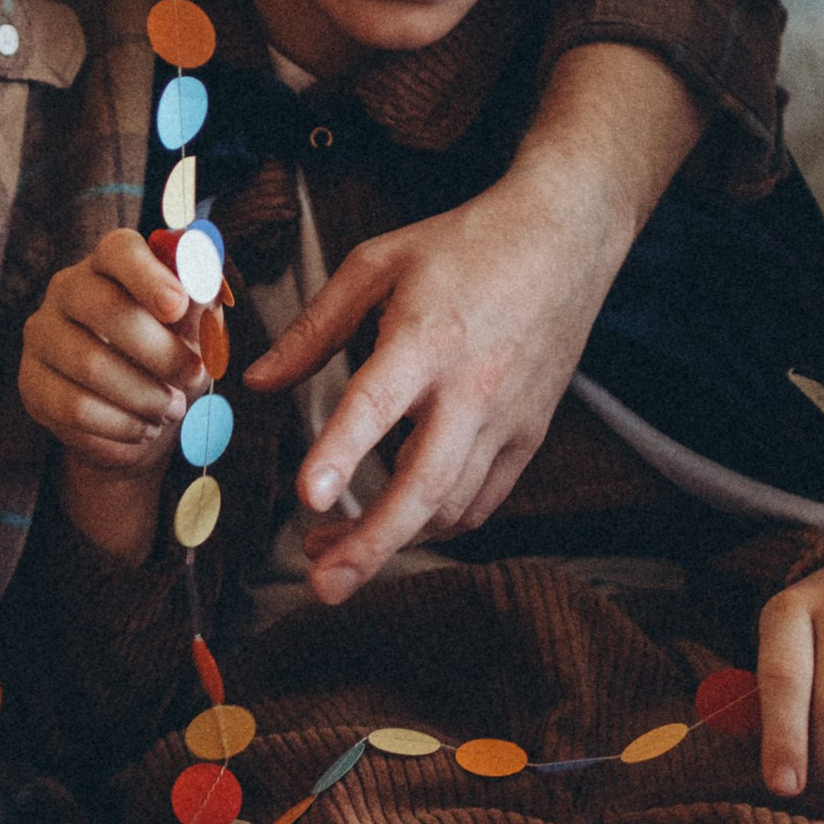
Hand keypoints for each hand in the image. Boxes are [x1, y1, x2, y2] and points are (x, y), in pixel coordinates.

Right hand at [21, 230, 206, 563]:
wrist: (135, 415)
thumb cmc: (168, 355)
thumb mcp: (196, 328)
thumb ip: (202, 301)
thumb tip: (206, 280)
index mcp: (110, 263)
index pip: (119, 250)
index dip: (149, 276)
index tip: (177, 306)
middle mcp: (67, 288)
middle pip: (105, 308)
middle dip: (160, 351)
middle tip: (194, 377)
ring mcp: (42, 334)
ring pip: (90, 363)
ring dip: (145, 394)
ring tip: (172, 409)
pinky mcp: (31, 382)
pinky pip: (75, 406)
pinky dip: (121, 423)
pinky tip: (143, 427)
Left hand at [241, 36, 708, 605]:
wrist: (564, 236)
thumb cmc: (463, 246)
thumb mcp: (377, 264)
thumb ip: (314, 329)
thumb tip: (259, 383)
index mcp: (426, 337)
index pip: (377, 404)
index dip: (341, 452)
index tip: (309, 497)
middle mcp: (471, 387)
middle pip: (423, 484)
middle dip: (372, 544)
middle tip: (323, 586)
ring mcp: (507, 417)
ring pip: (450, 505)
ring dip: (393, 539)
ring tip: (334, 555)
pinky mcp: (530, 434)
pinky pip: (483, 500)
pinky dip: (440, 525)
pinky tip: (401, 525)